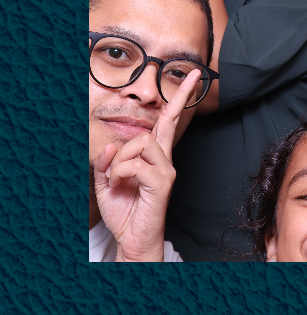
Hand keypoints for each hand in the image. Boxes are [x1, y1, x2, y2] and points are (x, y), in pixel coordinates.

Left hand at [92, 68, 199, 259]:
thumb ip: (106, 162)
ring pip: (142, 142)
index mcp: (154, 157)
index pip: (169, 120)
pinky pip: (136, 165)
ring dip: (121, 159)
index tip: (193, 75)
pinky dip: (120, 172)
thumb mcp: (105, 182)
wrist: (132, 240)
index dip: (180, 97)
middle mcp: (165, 160)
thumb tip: (110, 146)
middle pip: (156, 127)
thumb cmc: (123, 211)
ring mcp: (166, 171)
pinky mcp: (162, 183)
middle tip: (127, 158)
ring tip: (116, 180)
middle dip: (142, 132)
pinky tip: (118, 185)